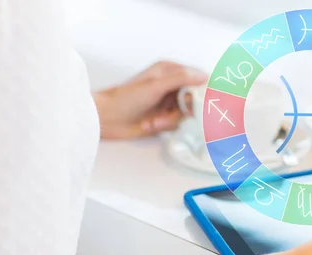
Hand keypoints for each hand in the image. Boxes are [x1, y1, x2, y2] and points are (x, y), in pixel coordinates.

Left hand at [93, 61, 207, 139]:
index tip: (204, 100)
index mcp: (170, 71)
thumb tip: (204, 76)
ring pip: (187, 113)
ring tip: (155, 120)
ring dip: (171, 120)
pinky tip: (152, 124)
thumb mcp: (155, 86)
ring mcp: (169, 102)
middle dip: (186, 109)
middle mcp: (172, 85)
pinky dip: (166, 125)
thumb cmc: (125, 98)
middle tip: (178, 112)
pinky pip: (178, 123)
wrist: (107, 119)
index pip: (198, 77)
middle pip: (195, 98)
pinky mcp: (166, 117)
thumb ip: (181, 79)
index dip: (204, 89)